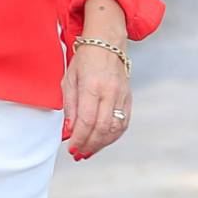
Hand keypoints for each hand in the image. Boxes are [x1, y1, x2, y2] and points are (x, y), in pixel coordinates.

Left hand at [62, 40, 130, 159]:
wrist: (107, 43)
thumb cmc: (84, 60)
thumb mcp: (69, 79)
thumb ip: (70, 106)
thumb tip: (69, 131)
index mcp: (93, 86)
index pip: (87, 120)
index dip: (79, 138)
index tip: (71, 148)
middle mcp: (110, 92)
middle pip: (102, 128)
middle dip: (89, 145)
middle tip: (77, 154)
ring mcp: (122, 96)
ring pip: (115, 129)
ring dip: (101, 144)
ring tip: (88, 151)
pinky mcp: (128, 99)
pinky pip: (123, 123)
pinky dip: (112, 137)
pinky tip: (101, 142)